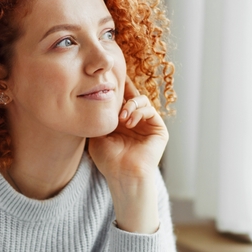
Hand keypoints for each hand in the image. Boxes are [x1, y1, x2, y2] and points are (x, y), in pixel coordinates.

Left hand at [88, 81, 167, 232]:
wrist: (122, 174)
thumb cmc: (108, 159)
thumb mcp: (97, 134)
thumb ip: (98, 116)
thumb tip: (93, 98)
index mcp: (121, 121)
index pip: (121, 99)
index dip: (116, 87)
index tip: (106, 77)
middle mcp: (136, 121)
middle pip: (133, 94)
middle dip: (125, 87)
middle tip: (114, 85)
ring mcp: (148, 125)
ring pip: (142, 100)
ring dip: (130, 105)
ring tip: (120, 119)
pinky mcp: (159, 130)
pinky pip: (150, 110)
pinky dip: (139, 112)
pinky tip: (128, 122)